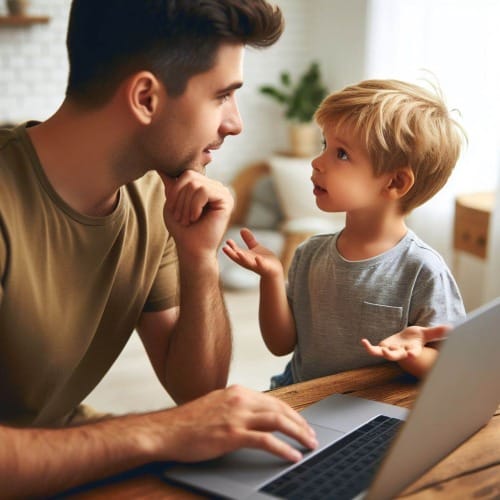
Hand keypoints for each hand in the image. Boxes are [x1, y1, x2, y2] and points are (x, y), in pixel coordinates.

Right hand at [153, 385, 317, 462]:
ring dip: (298, 433)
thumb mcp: (216, 405)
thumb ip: (236, 407)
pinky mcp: (232, 434)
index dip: (292, 413)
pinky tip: (292, 456)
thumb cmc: (188, 422)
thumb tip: (254, 417)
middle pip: (280, 408)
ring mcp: (236, 415)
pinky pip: (265, 440)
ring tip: (309, 444)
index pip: (274, 400)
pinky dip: (283, 448)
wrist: (166, 430)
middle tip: (312, 435)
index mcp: (237, 392)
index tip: (302, 423)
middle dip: (300, 422)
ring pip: (278, 420)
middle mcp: (240, 399)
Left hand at [158, 170, 232, 260]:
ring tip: (187, 219)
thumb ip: (172, 184)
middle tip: (180, 217)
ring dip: (186, 205)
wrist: (192, 249)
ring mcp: (223, 192)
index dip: (175, 190)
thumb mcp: (172, 202)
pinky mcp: (227, 199)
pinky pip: (204, 191)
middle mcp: (215, 186)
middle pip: (190, 176)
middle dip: (179, 198)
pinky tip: (196, 218)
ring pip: (195, 184)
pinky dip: (194, 206)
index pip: (186, 173)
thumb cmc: (182, 229)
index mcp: (205, 186)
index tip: (173, 210)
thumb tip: (162, 166)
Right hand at [223, 228, 282, 277]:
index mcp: (245, 257)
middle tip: (224, 248)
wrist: (274, 270)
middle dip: (231, 253)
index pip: (236, 251)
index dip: (231, 247)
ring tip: (238, 252)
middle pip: (238, 258)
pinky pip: (261, 265)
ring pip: (248, 262)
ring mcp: (256, 265)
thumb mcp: (255, 247)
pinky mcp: (265, 267)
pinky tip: (258, 258)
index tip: (227, 240)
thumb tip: (242, 229)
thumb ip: (248, 239)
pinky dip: (259, 262)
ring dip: (243, 258)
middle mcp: (248, 262)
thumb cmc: (264, 259)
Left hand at [361, 324, 450, 360]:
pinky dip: (368, 347)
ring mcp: (391, 351)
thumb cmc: (416, 338)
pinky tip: (363, 341)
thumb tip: (451, 328)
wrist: (406, 341)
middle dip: (392, 355)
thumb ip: (436, 332)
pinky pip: (374, 350)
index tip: (412, 354)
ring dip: (379, 353)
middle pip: (396, 356)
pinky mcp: (382, 348)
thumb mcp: (426, 333)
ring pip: (384, 354)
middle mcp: (401, 352)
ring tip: (373, 348)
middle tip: (387, 353)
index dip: (412, 354)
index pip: (413, 353)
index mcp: (413, 349)